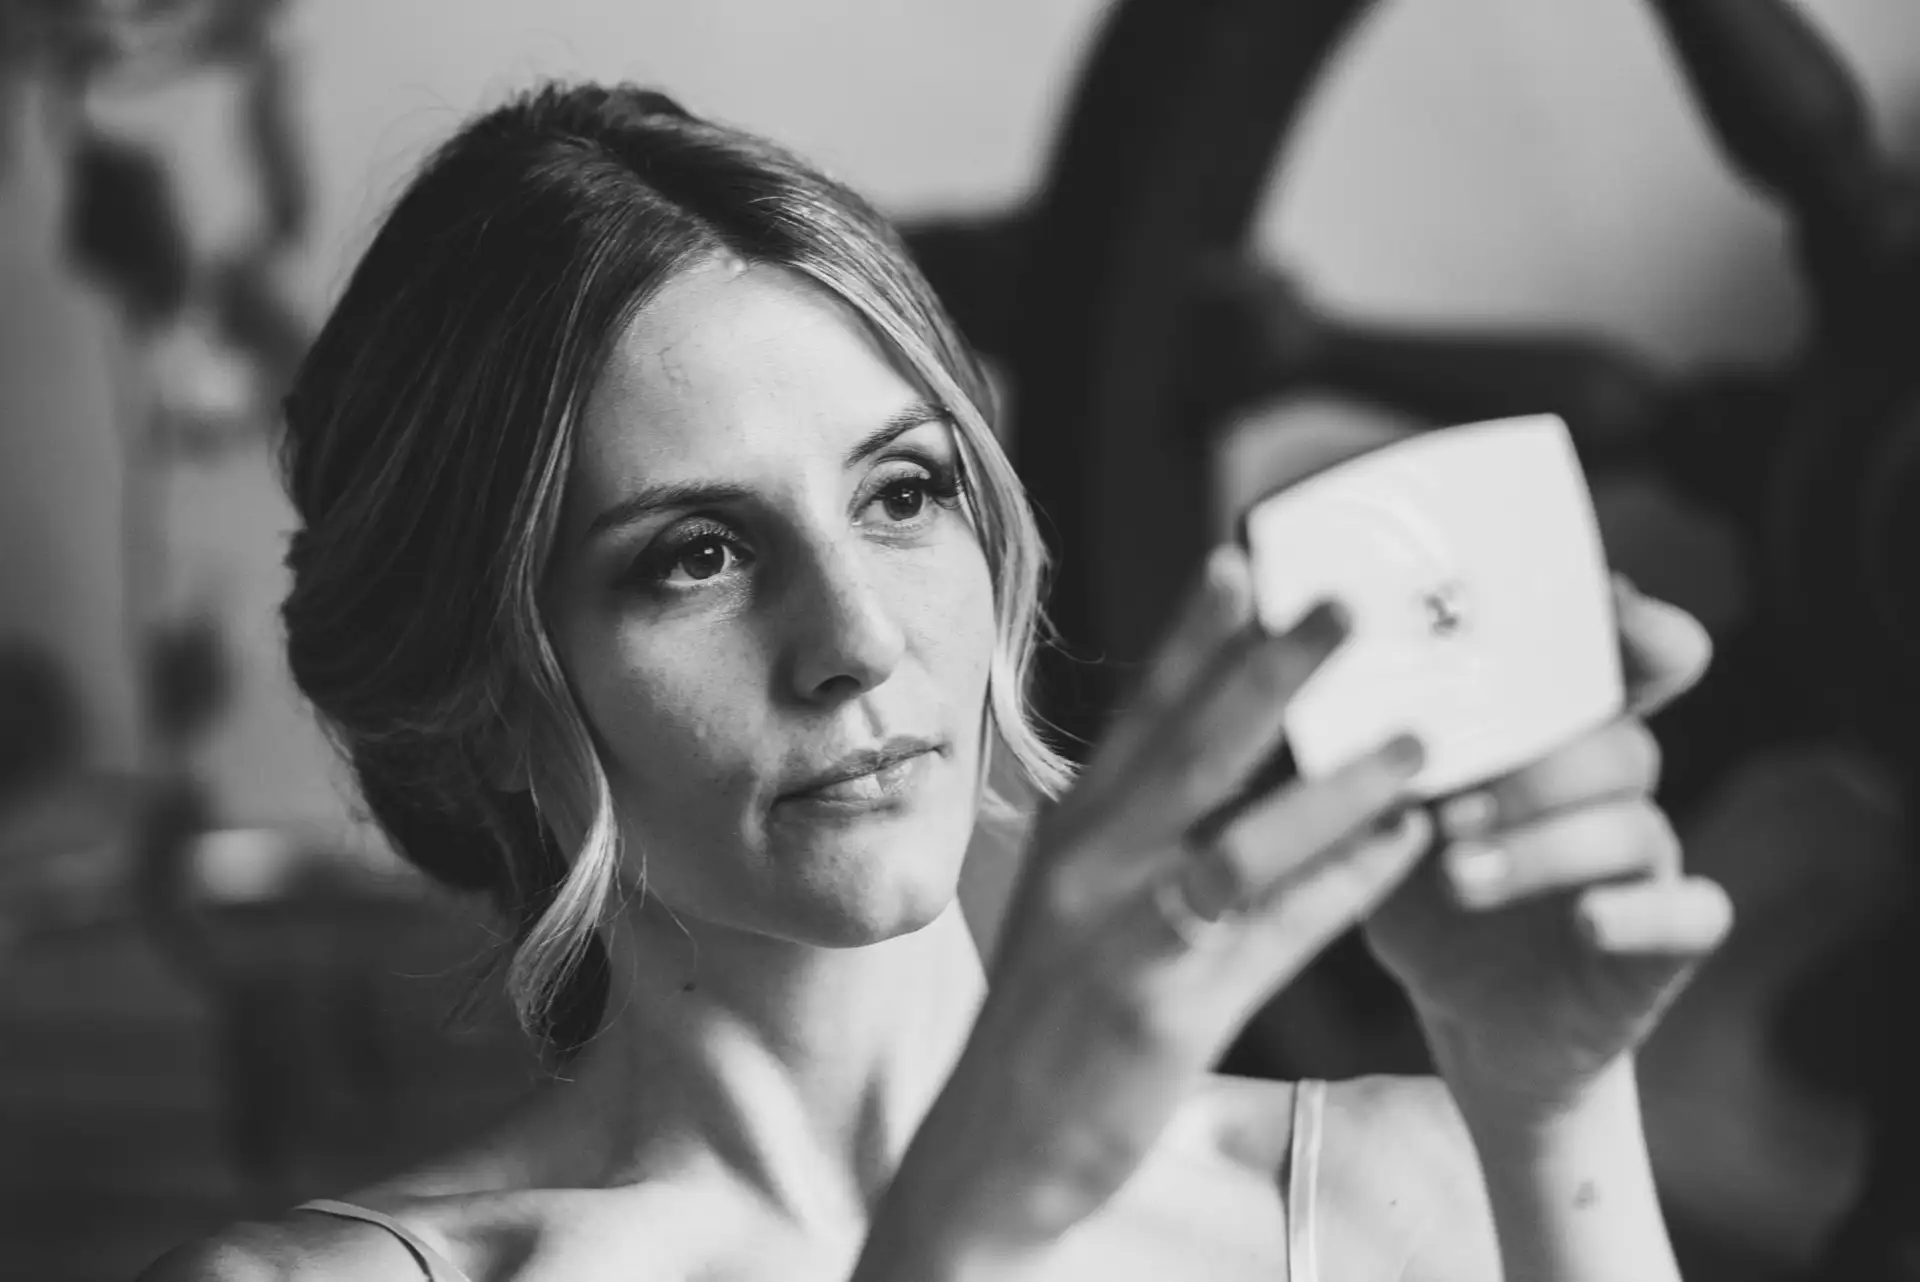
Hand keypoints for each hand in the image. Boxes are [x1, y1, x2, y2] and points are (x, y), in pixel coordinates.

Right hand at [857, 544, 1431, 1274]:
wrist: (993, 1149)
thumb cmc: (1048, 1014)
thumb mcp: (1074, 903)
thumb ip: (1131, 833)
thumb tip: (1203, 759)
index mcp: (1072, 832)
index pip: (1139, 719)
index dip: (1190, 640)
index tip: (1239, 562)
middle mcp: (1090, 868)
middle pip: (1192, 751)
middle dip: (1272, 671)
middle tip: (1350, 604)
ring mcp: (1124, 938)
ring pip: (1241, 840)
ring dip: (1335, 785)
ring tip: (1420, 737)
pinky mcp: (1164, 1011)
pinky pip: (1270, 936)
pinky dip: (1342, 886)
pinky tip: (1405, 846)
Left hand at [1364, 575, 1733, 1117]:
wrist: (1466, 1016)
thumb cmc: (1414, 882)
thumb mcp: (1373, 807)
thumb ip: (1352, 742)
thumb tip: (1271, 659)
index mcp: (1548, 733)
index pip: (1617, 659)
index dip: (1630, 626)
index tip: (1606, 603)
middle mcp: (1608, 785)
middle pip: (1615, 740)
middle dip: (1532, 764)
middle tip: (1446, 800)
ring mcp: (1646, 861)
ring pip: (1634, 824)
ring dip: (1545, 844)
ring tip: (1455, 872)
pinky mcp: (1663, 941)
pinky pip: (1691, 913)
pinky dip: (1642, 912)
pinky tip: (1586, 920)